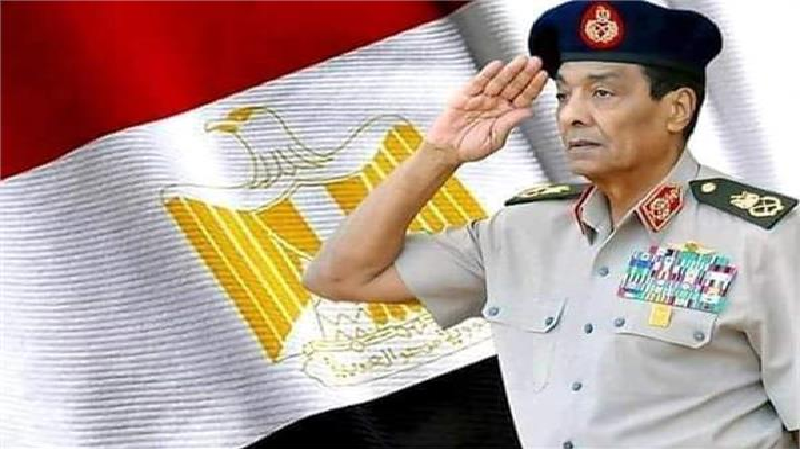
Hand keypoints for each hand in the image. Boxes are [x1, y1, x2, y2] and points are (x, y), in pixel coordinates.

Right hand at [425, 55, 548, 162]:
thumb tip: (528, 112)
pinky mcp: (466, 95)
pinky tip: (497, 66)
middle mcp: (496, 103)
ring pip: (499, 81)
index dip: (534, 87)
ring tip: (521, 60)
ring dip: (510, 70)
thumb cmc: (471, 148)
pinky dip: (487, 73)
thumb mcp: (494, 140)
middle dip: (525, 74)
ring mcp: (482, 97)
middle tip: (536, 62)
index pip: (524, 97)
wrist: (447, 149)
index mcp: (506, 114)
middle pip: (514, 86)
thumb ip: (509, 124)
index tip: (543, 76)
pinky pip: (478, 82)